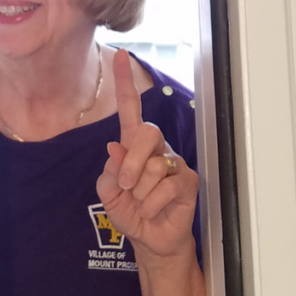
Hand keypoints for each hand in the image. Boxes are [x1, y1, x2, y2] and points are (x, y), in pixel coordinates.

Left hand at [96, 50, 198, 259]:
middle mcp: (156, 149)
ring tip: (142, 203)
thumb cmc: (130, 211)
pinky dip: (152, 204)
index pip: (131, 110)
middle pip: (146, 134)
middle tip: (125, 186)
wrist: (149, 238)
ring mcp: (174, 163)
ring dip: (140, 192)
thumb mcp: (108, 192)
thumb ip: (108, 172)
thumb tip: (115, 148)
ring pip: (153, 167)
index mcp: (133, 146)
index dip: (125, 84)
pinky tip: (154, 210)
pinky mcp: (188, 181)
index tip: (120, 56)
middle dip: (131, 162)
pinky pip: (166, 186)